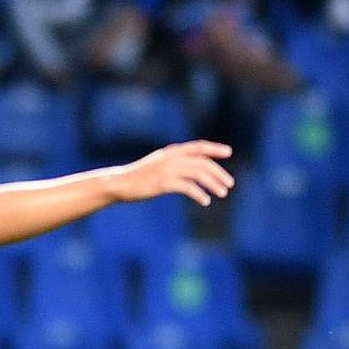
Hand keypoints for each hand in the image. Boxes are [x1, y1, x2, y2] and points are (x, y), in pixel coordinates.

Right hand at [113, 141, 234, 207]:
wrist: (119, 183)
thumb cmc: (138, 176)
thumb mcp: (157, 163)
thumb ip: (173, 162)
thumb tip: (189, 168)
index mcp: (171, 152)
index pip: (198, 147)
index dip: (214, 149)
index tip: (228, 152)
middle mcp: (172, 158)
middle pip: (203, 163)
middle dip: (219, 174)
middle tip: (229, 185)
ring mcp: (168, 170)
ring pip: (199, 174)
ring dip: (214, 184)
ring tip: (222, 194)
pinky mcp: (164, 183)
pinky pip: (188, 188)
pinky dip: (199, 194)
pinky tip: (205, 201)